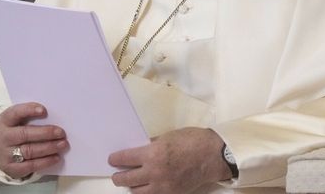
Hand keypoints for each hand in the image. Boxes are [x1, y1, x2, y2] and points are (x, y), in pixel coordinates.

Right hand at [0, 102, 67, 179]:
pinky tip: (56, 157)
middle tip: (61, 133)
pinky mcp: (9, 168)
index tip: (44, 111)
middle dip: (45, 133)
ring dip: (49, 148)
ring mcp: (4, 154)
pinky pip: (30, 166)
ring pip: (29, 151)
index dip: (29, 110)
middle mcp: (2, 137)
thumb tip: (54, 117)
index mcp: (4, 120)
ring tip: (63, 144)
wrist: (1, 150)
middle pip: (25, 134)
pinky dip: (45, 162)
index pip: (15, 113)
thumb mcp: (18, 120)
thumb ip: (31, 117)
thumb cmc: (16, 130)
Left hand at [108, 127, 231, 192]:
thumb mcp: (168, 136)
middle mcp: (154, 172)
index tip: (112, 160)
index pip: (125, 159)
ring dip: (132, 186)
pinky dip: (147, 192)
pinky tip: (146, 188)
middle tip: (116, 174)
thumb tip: (141, 149)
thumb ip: (152, 144)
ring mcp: (163, 186)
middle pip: (126, 179)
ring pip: (137, 192)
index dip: (115, 159)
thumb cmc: (192, 140)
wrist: (213, 156)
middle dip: (118, 177)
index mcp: (153, 154)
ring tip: (131, 181)